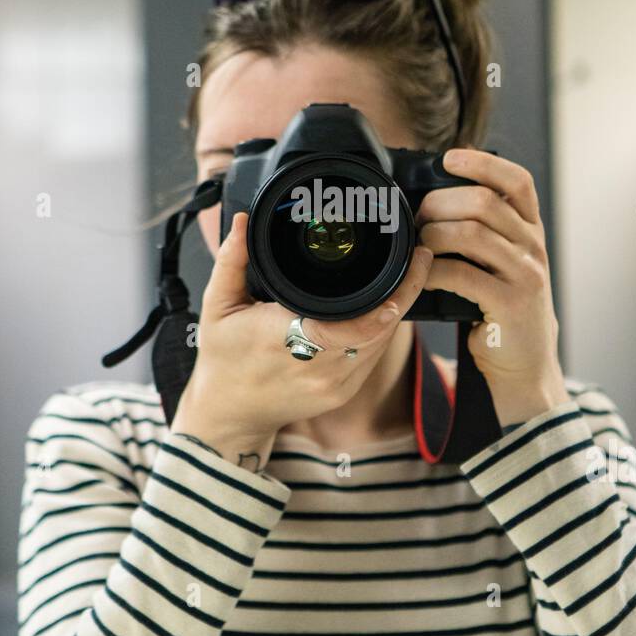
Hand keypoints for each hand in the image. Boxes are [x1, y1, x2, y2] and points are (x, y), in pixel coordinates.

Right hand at [171, 211, 434, 469]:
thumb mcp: (217, 306)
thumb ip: (231, 262)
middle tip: (418, 258)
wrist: (230, 414)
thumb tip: (240, 222)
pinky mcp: (342, 394)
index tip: (408, 262)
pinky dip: (382, 331)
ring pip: (383, 342)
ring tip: (408, 275)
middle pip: (382, 328)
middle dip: (405, 292)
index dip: (390, 297)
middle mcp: (318, 367)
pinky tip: (385, 308)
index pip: (355, 321)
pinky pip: (373, 357)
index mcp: (286, 340)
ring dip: (396, 311)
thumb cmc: (223, 359)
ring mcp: (334, 385)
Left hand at [416, 148, 567, 425]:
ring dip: (433, 234)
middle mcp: (533, 248)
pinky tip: (421, 275)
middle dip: (440, 202)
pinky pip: (462, 274)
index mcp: (530, 231)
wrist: (525, 365)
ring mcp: (526, 275)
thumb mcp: (500, 265)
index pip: (517, 182)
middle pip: (485, 202)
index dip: (483, 163)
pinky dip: (433, 270)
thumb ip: (481, 234)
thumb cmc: (500, 310)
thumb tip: (429, 201)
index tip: (449, 157)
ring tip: (417, 246)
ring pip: (472, 233)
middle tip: (417, 217)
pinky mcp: (510, 304)